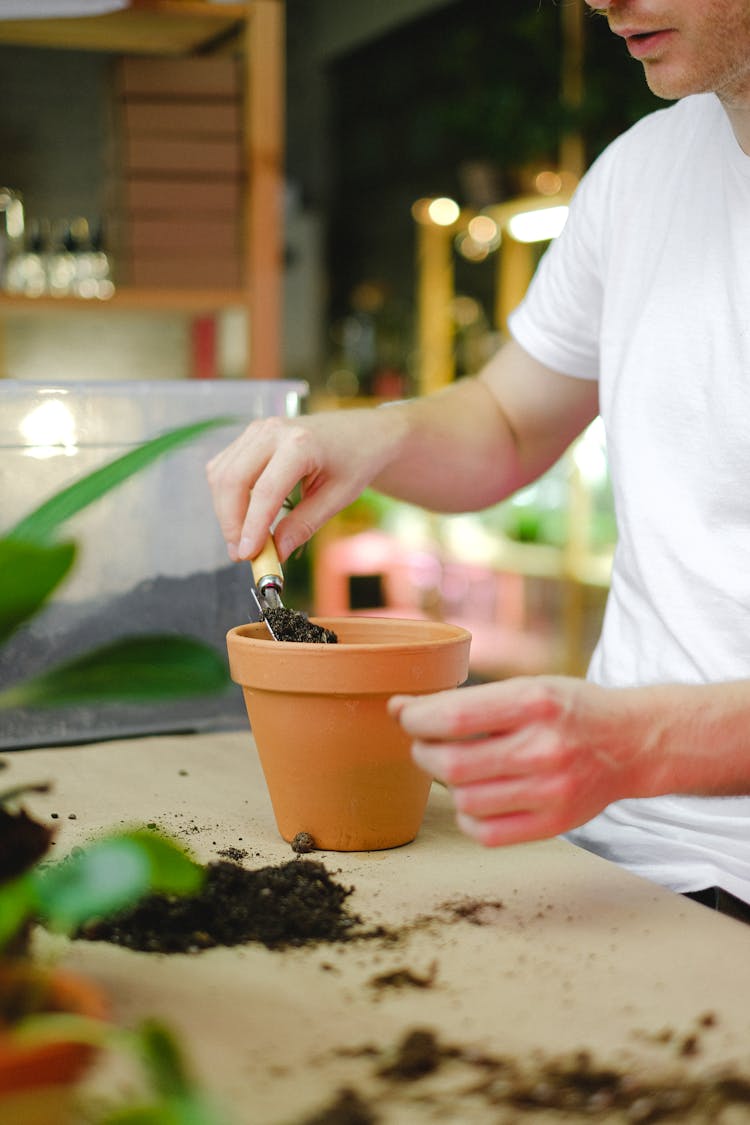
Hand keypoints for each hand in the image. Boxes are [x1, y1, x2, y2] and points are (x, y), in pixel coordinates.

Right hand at [206, 410, 403, 561]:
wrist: (361, 432)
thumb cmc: (355, 462)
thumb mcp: (338, 498)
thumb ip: (304, 525)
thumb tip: (276, 553)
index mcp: (301, 444)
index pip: (265, 491)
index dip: (251, 527)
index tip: (247, 555)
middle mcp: (273, 431)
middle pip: (233, 480)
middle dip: (231, 522)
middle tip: (241, 554)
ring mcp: (258, 430)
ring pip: (221, 474)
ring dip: (226, 511)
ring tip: (244, 540)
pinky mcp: (250, 436)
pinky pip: (224, 468)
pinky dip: (227, 496)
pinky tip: (243, 516)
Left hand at [388, 677, 646, 845]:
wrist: (631, 743)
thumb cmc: (569, 710)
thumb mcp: (526, 687)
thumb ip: (467, 701)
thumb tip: (399, 708)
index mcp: (535, 702)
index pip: (454, 717)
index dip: (416, 719)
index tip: (408, 716)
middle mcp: (544, 748)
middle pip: (452, 763)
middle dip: (423, 752)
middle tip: (425, 743)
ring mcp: (551, 791)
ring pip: (464, 800)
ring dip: (446, 783)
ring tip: (454, 767)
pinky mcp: (555, 824)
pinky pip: (486, 833)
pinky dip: (468, 817)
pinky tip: (475, 798)